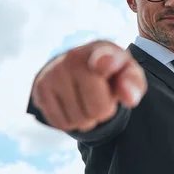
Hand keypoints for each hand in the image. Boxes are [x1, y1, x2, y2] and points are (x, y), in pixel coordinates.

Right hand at [31, 40, 146, 132]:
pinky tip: (72, 103)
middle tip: (100, 96)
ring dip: (86, 118)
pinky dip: (71, 121)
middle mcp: (76, 56)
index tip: (101, 66)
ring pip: (79, 120)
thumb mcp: (128, 75)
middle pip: (98, 109)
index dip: (105, 63)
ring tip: (85, 98)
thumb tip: (128, 98)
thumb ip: (133, 84)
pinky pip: (61, 123)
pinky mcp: (40, 86)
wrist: (80, 65)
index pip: (105, 58)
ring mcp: (55, 71)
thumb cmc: (111, 72)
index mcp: (104, 50)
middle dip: (103, 111)